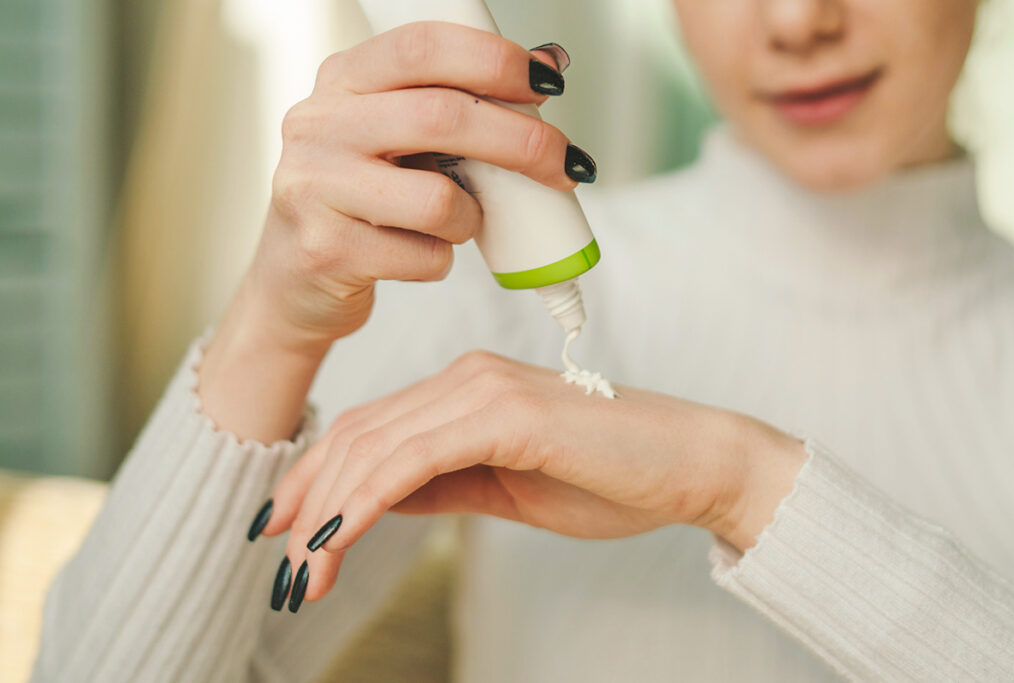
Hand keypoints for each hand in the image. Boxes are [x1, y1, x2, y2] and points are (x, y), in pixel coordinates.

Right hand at [198, 25, 582, 440]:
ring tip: (462, 223)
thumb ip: (461, 98)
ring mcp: (314, 188)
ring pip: (438, 199)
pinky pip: (424, 258)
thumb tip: (550, 59)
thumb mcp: (397, 137)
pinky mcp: (326, 251)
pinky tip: (423, 254)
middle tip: (563, 164)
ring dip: (474, 217)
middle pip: (443, 117)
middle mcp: (319, 124)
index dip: (496, 59)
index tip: (548, 81)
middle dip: (522, 142)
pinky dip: (442, 261)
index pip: (425, 46)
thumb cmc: (361, 200)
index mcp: (343, 80)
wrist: (294, 281)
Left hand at [260, 351, 807, 602]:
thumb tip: (381, 500)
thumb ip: (442, 482)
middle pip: (359, 435)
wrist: (688, 465)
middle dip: (307, 502)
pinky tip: (337, 539)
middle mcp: (466, 378)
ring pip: (376, 446)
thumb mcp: (504, 486)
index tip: (284, 531)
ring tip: (302, 570)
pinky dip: (366, 499)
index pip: (370, 430)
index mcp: (465, 390)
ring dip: (328, 512)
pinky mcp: (506, 414)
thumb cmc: (608, 477)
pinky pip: (415, 457)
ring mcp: (485, 390)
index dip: (317, 480)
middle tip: (280, 565)